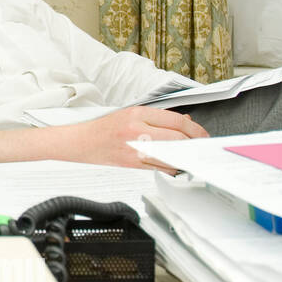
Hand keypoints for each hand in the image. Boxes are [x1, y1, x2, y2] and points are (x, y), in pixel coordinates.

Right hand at [70, 106, 207, 170]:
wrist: (80, 143)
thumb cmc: (102, 128)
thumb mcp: (129, 113)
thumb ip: (157, 117)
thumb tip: (183, 122)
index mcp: (136, 114)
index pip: (176, 121)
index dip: (195, 128)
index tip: (202, 133)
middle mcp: (136, 131)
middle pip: (178, 138)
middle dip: (194, 143)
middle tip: (200, 144)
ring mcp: (134, 149)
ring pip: (172, 155)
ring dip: (184, 156)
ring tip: (189, 153)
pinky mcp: (133, 164)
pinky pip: (161, 168)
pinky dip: (172, 166)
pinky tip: (173, 163)